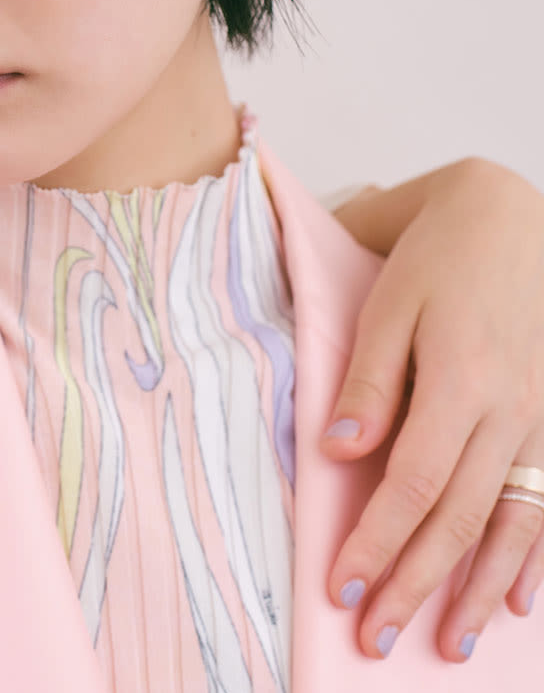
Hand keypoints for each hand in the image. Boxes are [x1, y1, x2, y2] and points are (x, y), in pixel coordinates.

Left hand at [325, 158, 543, 659]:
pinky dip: (535, 557)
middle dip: (416, 584)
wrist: (511, 215)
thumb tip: (338, 455)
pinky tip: (518, 600)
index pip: (413, 486)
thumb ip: (367, 381)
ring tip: (448, 644)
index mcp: (460, 382)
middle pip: (460, 520)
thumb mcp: (389, 303)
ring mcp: (542, 420)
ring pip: (511, 524)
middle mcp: (510, 412)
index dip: (378, 543)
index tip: (344, 590)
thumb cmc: (439, 254)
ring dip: (477, 590)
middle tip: (378, 641)